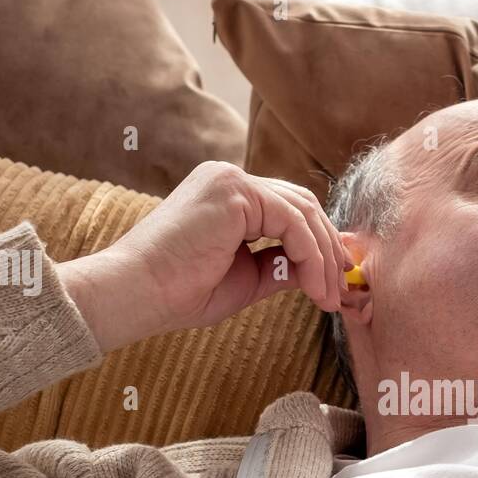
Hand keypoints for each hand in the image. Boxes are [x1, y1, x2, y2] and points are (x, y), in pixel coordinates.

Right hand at [58, 161, 349, 351]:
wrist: (136, 294)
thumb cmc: (178, 293)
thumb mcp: (244, 280)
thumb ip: (278, 267)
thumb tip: (314, 270)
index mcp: (226, 196)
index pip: (288, 210)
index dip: (318, 244)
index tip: (333, 282)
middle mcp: (229, 179)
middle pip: (302, 204)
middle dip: (329, 249)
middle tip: (341, 290)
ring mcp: (231, 180)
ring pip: (302, 212)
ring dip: (323, 258)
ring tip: (329, 298)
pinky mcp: (234, 192)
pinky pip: (292, 221)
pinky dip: (311, 255)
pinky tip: (314, 287)